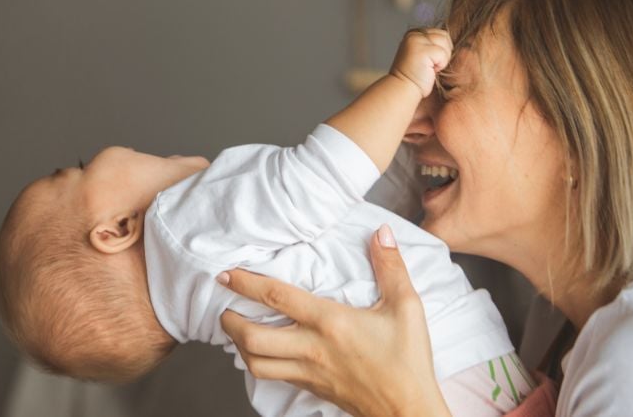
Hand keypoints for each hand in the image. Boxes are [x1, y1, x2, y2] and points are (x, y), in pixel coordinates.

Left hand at [219, 225, 450, 416]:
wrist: (408, 411)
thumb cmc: (408, 361)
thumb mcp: (406, 307)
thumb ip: (391, 266)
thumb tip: (382, 233)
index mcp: (330, 322)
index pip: (276, 297)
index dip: (246, 283)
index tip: (227, 274)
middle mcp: (312, 348)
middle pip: (252, 337)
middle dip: (230, 321)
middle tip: (224, 305)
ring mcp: (308, 371)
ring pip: (255, 363)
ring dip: (238, 345)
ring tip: (236, 329)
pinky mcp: (311, 388)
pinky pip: (272, 376)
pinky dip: (257, 362)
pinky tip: (261, 352)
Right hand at [389, 28, 452, 97]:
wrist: (403, 90)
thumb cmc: (414, 77)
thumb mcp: (423, 54)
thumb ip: (432, 44)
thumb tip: (451, 42)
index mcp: (413, 34)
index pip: (440, 34)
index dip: (440, 49)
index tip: (428, 62)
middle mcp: (414, 34)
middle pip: (444, 36)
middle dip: (442, 53)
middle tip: (429, 66)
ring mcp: (417, 41)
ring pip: (445, 43)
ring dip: (442, 59)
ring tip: (428, 68)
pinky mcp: (423, 51)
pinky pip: (444, 55)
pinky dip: (440, 66)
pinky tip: (428, 71)